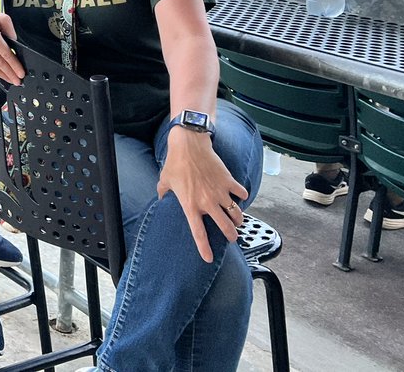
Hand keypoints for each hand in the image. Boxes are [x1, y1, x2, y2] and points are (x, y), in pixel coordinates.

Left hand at [157, 126, 248, 262]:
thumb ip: (163, 192)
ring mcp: (220, 192)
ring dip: (238, 219)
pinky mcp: (229, 181)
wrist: (189, 144)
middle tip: (232, 237)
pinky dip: (242, 196)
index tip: (208, 258)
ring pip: (236, 213)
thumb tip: (161, 198)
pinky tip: (239, 196)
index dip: (204, 247)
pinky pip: (241, 193)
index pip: (198, 232)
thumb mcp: (164, 179)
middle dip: (231, 235)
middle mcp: (207, 202)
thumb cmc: (175, 162)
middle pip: (225, 227)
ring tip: (237, 221)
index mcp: (190, 205)